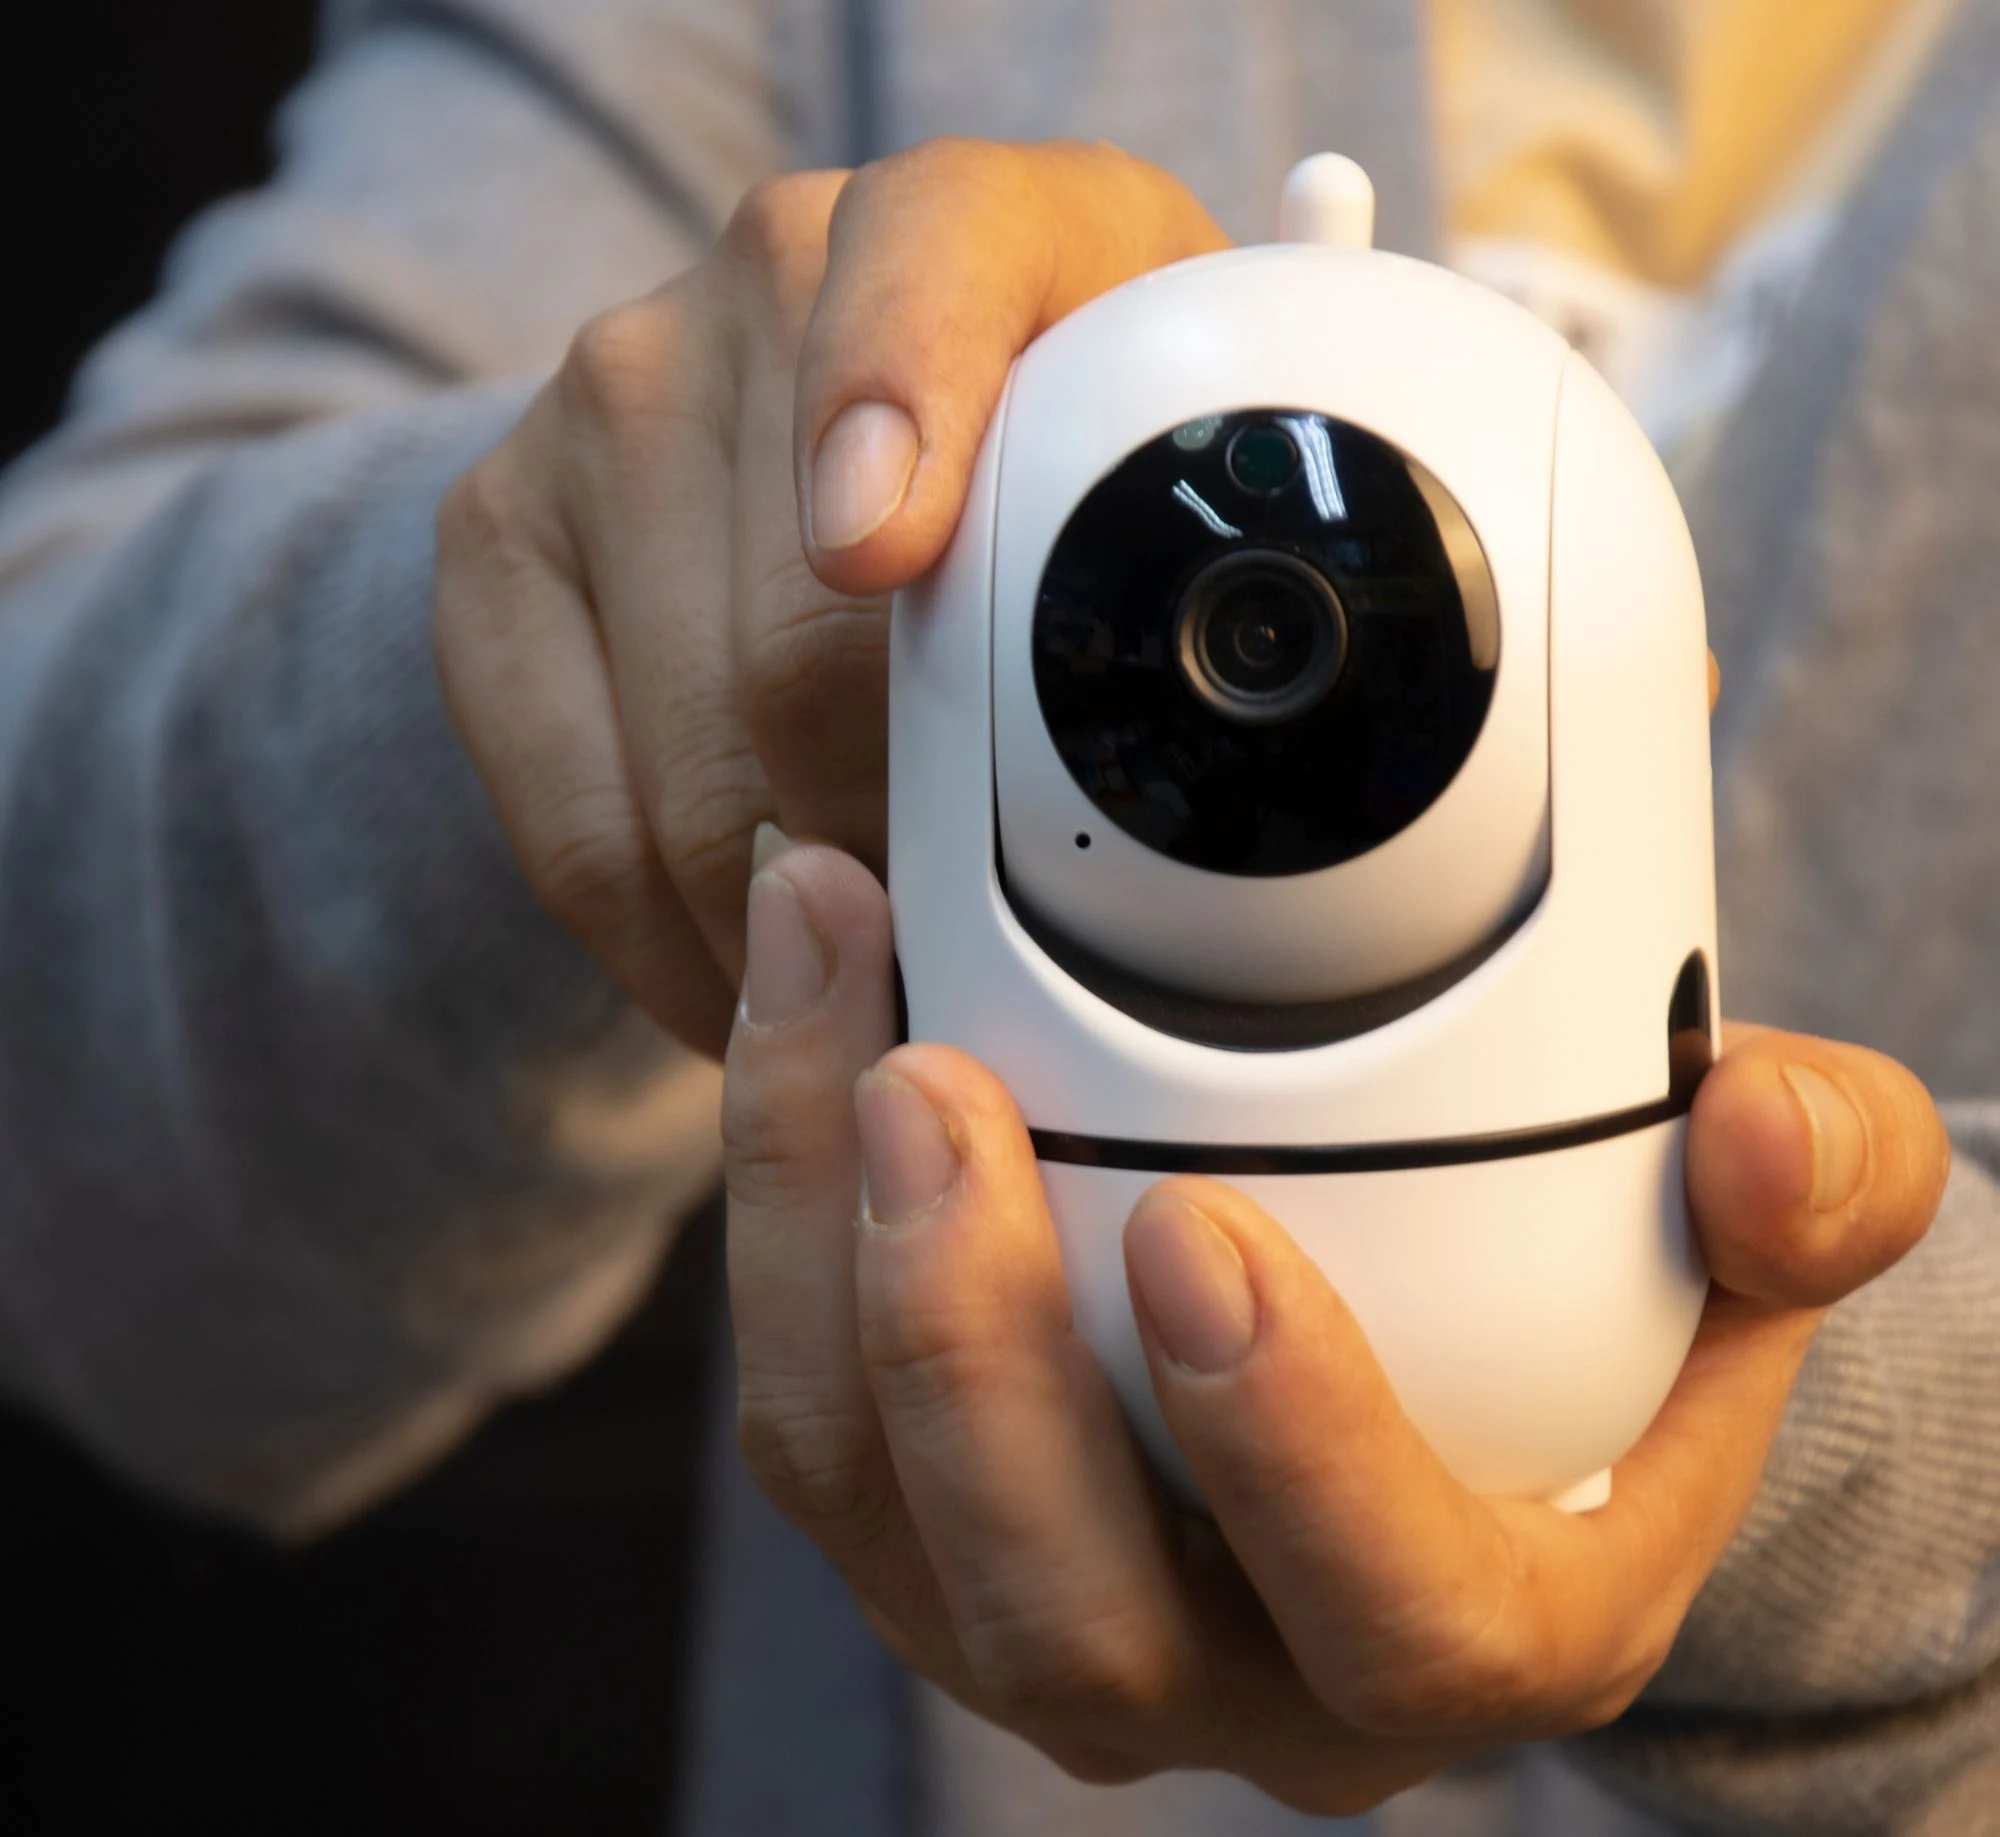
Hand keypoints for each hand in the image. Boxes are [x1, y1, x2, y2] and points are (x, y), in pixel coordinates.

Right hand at [433, 141, 1227, 1057]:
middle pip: (804, 658)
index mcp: (964, 227)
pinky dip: (679, 954)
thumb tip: (1111, 810)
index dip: (898, 419)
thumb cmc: (1064, 484)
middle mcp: (751, 282)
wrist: (862, 448)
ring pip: (690, 779)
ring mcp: (597, 411)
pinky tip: (762, 982)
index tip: (882, 560)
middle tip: (987, 977)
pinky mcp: (494, 544)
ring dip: (805, 940)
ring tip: (889, 998)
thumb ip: (1186, 549)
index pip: (928, 284)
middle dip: (911, 862)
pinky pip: (571, 828)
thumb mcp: (1176, 476)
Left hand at [721, 836, 1949, 1805]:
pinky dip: (775, 1216)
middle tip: (930, 1083)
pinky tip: (802, 1014)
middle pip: (1063, 1610)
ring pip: (878, 1507)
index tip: (1201, 1231)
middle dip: (971, 1348)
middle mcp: (1239, 1676)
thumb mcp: (1752, 1253)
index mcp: (1469, 1632)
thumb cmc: (1604, 1327)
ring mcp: (1054, 1619)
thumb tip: (1764, 1130)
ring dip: (816, 1253)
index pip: (1391, 1616)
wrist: (1448, 1389)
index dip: (1293, 1451)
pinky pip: (812, 1414)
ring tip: (822, 991)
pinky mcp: (924, 1534)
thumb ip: (1819, 1186)